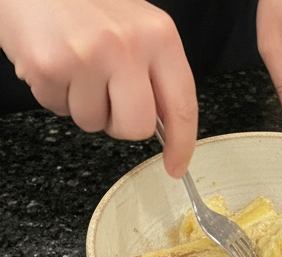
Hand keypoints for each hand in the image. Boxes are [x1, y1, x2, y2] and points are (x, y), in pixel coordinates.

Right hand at [0, 0, 197, 176]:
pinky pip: (57, 108)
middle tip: (105, 97)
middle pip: (136, 127)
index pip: (182, 107)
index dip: (181, 145)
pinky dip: (53, 92)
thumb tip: (165, 125)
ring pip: (93, 123)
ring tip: (73, 66)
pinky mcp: (50, 65)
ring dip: (81, 104)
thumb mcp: (135, 26)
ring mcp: (87, 56)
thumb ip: (155, 72)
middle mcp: (127, 46)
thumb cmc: (84, 0)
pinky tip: (53, 61)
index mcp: (159, 36)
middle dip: (119, 124)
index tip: (175, 166)